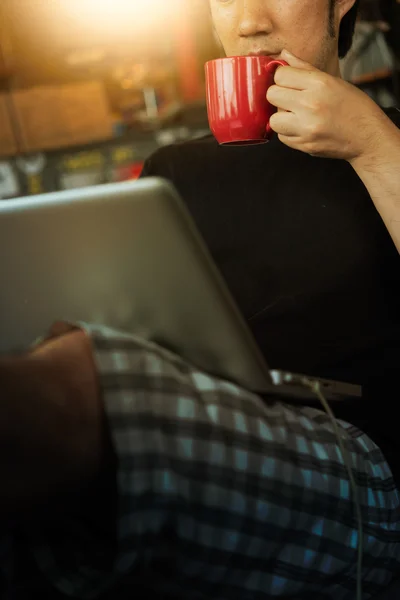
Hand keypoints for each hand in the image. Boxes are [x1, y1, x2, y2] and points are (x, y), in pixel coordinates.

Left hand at [267, 49, 385, 160]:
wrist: (367, 137)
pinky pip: (282, 137)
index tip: (290, 82)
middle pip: (272, 95)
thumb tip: (283, 54)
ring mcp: (306, 127)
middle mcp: (311, 105)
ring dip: (281, 117)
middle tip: (292, 99)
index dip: (283, 77)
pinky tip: (302, 128)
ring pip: (274, 119)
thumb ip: (304, 68)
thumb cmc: (353, 107)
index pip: (280, 74)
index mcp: (319, 84)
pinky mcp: (304, 145)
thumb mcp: (333, 81)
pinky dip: (288, 132)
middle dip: (279, 96)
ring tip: (296, 116)